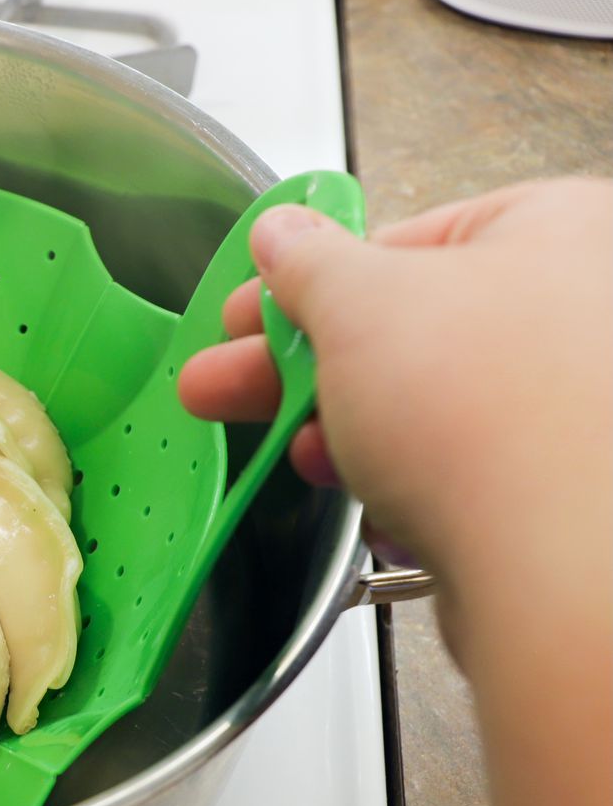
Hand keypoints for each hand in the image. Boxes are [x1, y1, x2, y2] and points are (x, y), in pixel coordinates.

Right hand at [179, 177, 611, 599]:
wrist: (559, 572)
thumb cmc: (488, 413)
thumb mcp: (356, 304)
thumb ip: (307, 264)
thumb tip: (282, 234)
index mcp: (556, 233)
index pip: (409, 237)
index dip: (314, 275)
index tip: (255, 309)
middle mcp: (583, 315)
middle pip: (408, 327)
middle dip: (304, 366)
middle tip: (229, 382)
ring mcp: (577, 412)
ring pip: (428, 409)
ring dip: (350, 435)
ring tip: (304, 456)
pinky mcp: (563, 496)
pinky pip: (462, 476)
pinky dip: (409, 491)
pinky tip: (382, 506)